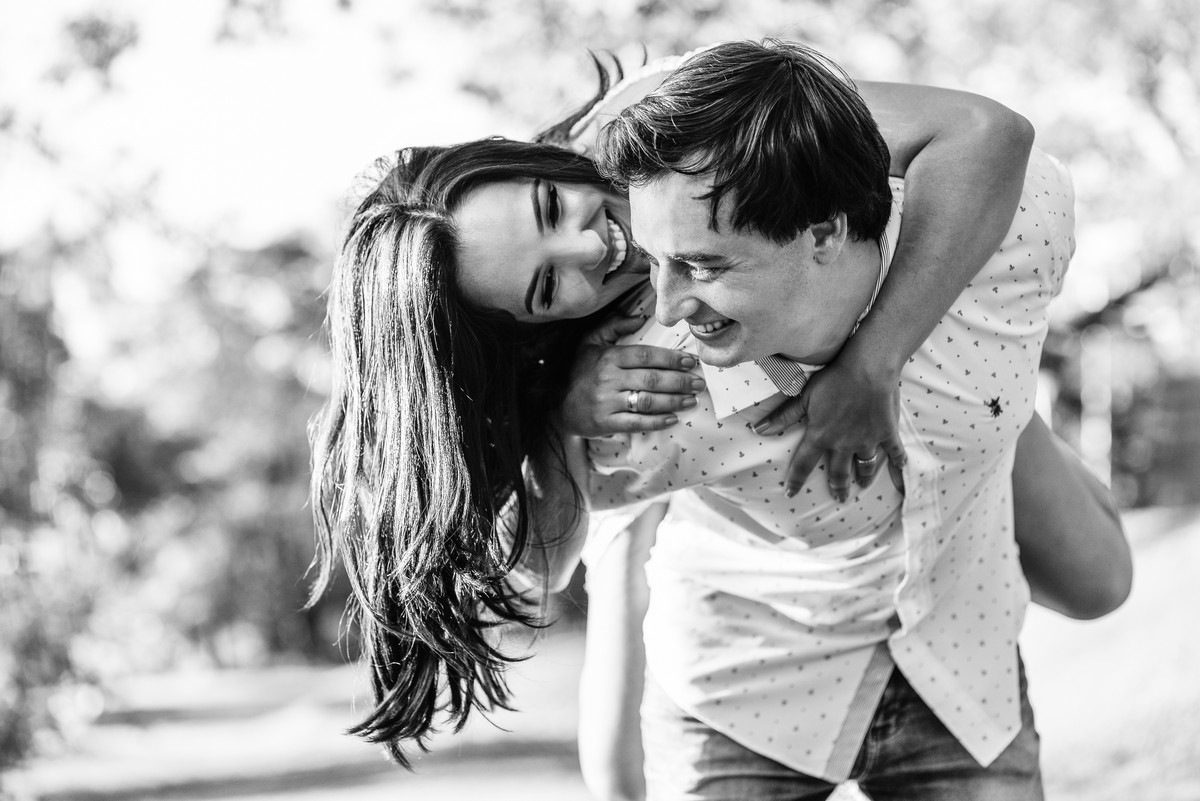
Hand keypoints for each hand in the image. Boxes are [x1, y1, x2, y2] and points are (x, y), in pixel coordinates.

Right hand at [559, 314, 703, 436]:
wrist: (557, 405)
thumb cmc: (580, 371)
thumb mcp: (590, 342)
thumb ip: (614, 326)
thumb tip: (639, 318)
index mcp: (608, 357)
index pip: (646, 356)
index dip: (671, 359)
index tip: (690, 362)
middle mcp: (608, 379)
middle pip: (651, 379)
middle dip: (679, 381)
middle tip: (698, 383)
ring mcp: (607, 402)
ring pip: (647, 401)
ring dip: (673, 401)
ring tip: (691, 400)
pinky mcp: (606, 422)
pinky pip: (636, 422)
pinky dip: (656, 422)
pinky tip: (672, 419)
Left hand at [753, 359, 905, 501]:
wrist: (867, 369)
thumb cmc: (833, 380)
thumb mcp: (803, 397)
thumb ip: (783, 417)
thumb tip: (758, 430)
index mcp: (821, 436)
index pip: (803, 464)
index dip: (795, 481)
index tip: (790, 494)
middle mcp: (843, 444)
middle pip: (838, 472)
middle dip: (837, 487)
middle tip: (838, 499)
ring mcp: (867, 440)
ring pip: (865, 467)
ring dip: (863, 478)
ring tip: (862, 487)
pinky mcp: (886, 432)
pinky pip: (894, 450)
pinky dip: (898, 460)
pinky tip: (900, 467)